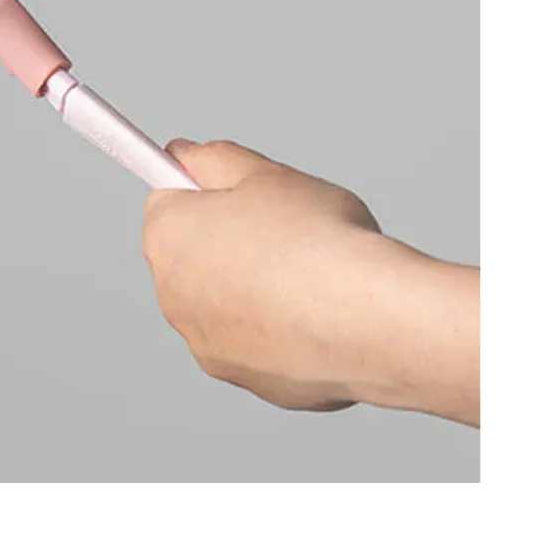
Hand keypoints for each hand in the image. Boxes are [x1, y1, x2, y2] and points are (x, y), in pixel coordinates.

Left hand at [142, 140, 479, 425]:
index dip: (205, 189)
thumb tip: (186, 157)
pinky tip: (317, 312)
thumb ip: (214, 160)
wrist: (369, 320)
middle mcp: (172, 295)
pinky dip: (279, 327)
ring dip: (253, 286)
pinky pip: (256, 341)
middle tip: (284, 226)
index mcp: (167, 237)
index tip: (229, 188)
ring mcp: (206, 343)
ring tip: (307, 272)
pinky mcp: (245, 379)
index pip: (166, 200)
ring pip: (225, 301)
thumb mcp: (265, 173)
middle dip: (232, 238)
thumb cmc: (320, 244)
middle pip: (195, 253)